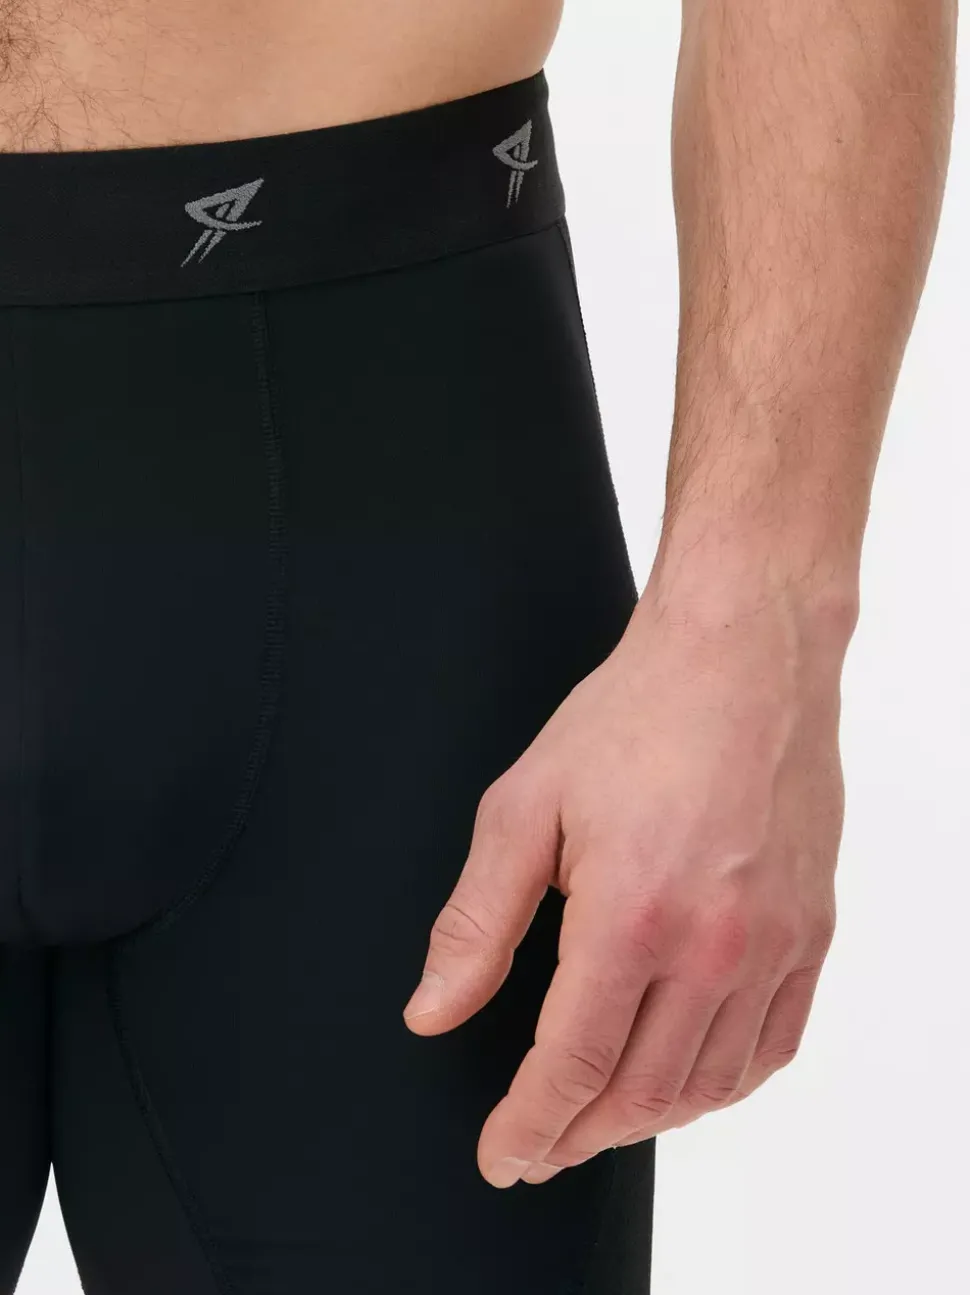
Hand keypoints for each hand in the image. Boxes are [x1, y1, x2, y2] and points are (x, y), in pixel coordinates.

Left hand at [402, 566, 847, 1187]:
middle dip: (578, 1136)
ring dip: (646, 1121)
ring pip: (709, 1084)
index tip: (503, 1156)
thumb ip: (477, 921)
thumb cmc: (635, 717)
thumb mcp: (525, 806)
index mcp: (632, 914)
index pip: (573, 1066)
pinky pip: (774, 1046)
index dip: (529, 1125)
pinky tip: (686, 1081)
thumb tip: (432, 1009)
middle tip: (539, 1145)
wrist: (742, 659)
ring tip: (598, 1121)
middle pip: (641, 1093)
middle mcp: (714, 945)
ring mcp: (775, 943)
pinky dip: (722, 1085)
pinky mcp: (811, 930)